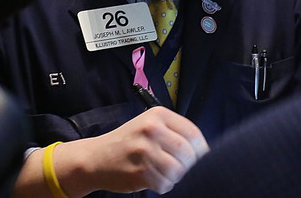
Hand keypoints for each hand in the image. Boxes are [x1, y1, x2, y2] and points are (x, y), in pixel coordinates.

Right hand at [27, 108, 207, 195]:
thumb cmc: (126, 143)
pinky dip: (162, 185)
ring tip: (160, 171)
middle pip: (189, 153)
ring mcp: (145, 150)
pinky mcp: (141, 171)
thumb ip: (173, 132)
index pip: (194, 133)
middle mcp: (152, 129)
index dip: (198, 149)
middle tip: (173, 165)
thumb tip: (204, 150)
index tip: (193, 156)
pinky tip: (151, 178)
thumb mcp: (148, 125)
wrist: (96, 158)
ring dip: (174, 176)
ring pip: (179, 171)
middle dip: (186, 165)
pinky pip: (166, 184)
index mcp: (157, 115)